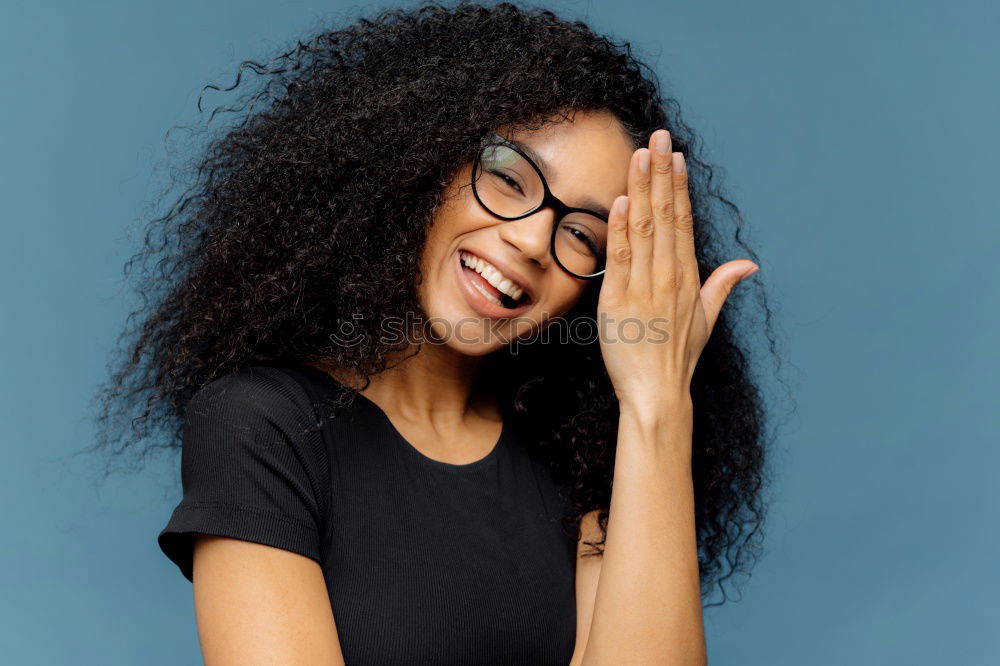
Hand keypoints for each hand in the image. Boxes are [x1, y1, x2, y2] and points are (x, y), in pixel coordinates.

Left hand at [597, 129, 758, 408]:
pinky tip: (621, 200)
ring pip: (643, 230)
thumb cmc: (678, 357)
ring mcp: (643, 288)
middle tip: (656, 137)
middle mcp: (668, 277)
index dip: (679, 186)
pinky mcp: (618, 302)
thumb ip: (722, 286)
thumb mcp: (707, 320)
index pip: (683, 222)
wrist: (657, 393)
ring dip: (641, 190)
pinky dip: (620, 229)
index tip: (675, 156)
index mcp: (687, 277)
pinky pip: (620, 259)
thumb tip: (749, 265)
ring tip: (640, 156)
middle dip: (660, 173)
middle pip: (665, 216)